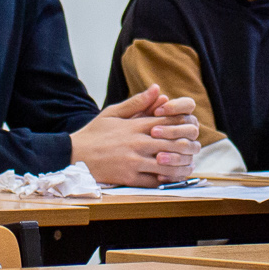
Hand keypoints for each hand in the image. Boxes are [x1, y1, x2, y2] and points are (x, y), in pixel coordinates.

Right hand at [69, 84, 201, 186]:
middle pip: (172, 143)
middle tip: (194, 148)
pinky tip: (172, 177)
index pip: (168, 122)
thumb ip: (138, 102)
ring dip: (181, 165)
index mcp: (135, 126)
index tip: (190, 126)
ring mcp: (134, 162)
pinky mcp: (129, 178)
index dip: (182, 123)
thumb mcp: (113, 112)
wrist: (74, 155)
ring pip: (167, 164)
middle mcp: (137, 143)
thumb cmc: (95, 133)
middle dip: (187, 146)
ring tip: (189, 165)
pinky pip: (154, 181)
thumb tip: (158, 89)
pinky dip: (166, 180)